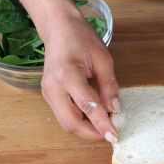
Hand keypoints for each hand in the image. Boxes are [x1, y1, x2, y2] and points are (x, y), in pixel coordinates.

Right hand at [40, 12, 119, 141]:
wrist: (58, 28)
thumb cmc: (81, 38)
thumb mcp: (103, 59)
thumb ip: (109, 86)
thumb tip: (116, 110)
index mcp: (67, 75)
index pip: (87, 107)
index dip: (102, 124)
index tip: (115, 135)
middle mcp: (53, 87)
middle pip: (71, 123)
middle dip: (91, 133)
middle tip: (111, 133)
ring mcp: (47, 93)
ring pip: (66, 122)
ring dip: (86, 129)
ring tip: (104, 125)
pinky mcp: (48, 95)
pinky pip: (63, 115)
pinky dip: (79, 120)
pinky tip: (93, 117)